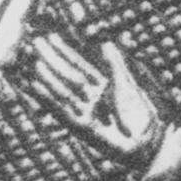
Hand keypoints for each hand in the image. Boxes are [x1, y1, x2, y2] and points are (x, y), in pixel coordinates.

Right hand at [19, 26, 175, 169]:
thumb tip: (106, 42)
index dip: (65, 52)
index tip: (51, 38)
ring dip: (49, 77)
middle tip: (36, 43)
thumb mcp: (126, 85)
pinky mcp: (81, 127)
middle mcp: (91, 98)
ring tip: (35, 63)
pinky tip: (37, 88)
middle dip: (52, 60)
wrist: (144, 142)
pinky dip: (48, 99)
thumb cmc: (139, 114)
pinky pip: (62, 111)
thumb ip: (114, 64)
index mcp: (102, 86)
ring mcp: (85, 112)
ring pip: (63, 91)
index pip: (79, 65)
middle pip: (68, 75)